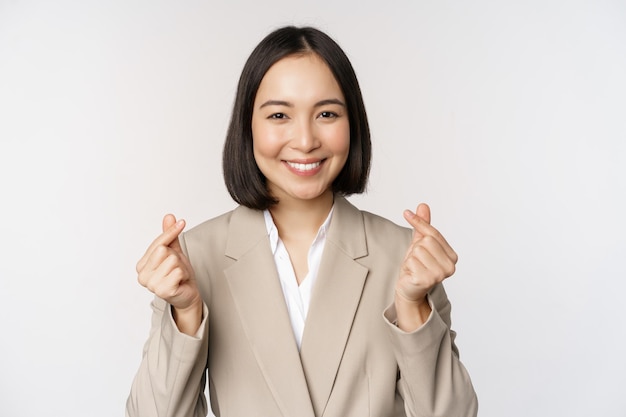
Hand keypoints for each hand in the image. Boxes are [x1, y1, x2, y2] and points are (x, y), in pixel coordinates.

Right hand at [136, 214, 201, 333]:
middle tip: (176, 267)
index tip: (182, 222)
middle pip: (164, 250)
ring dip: (181, 267)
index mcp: (142, 265)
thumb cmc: (178, 274)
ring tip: (178, 275)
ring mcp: (151, 284)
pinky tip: (180, 282)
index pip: (157, 242)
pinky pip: (178, 271)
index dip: (171, 232)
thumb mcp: (174, 251)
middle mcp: (142, 275)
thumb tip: (169, 216)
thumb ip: (169, 235)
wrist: (187, 294)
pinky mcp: (163, 291)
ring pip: (172, 260)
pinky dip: (183, 275)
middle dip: (176, 257)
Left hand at [395, 204, 457, 329]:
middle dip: (415, 248)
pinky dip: (408, 266)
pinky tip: (412, 274)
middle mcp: (450, 266)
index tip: (406, 213)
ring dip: (411, 258)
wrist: (409, 289)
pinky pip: (412, 261)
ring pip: (418, 250)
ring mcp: (439, 274)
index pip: (433, 233)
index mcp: (452, 256)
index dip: (419, 223)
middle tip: (416, 260)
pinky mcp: (427, 280)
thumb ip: (423, 226)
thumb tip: (423, 205)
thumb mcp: (420, 243)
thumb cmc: (417, 266)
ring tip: (414, 267)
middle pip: (426, 241)